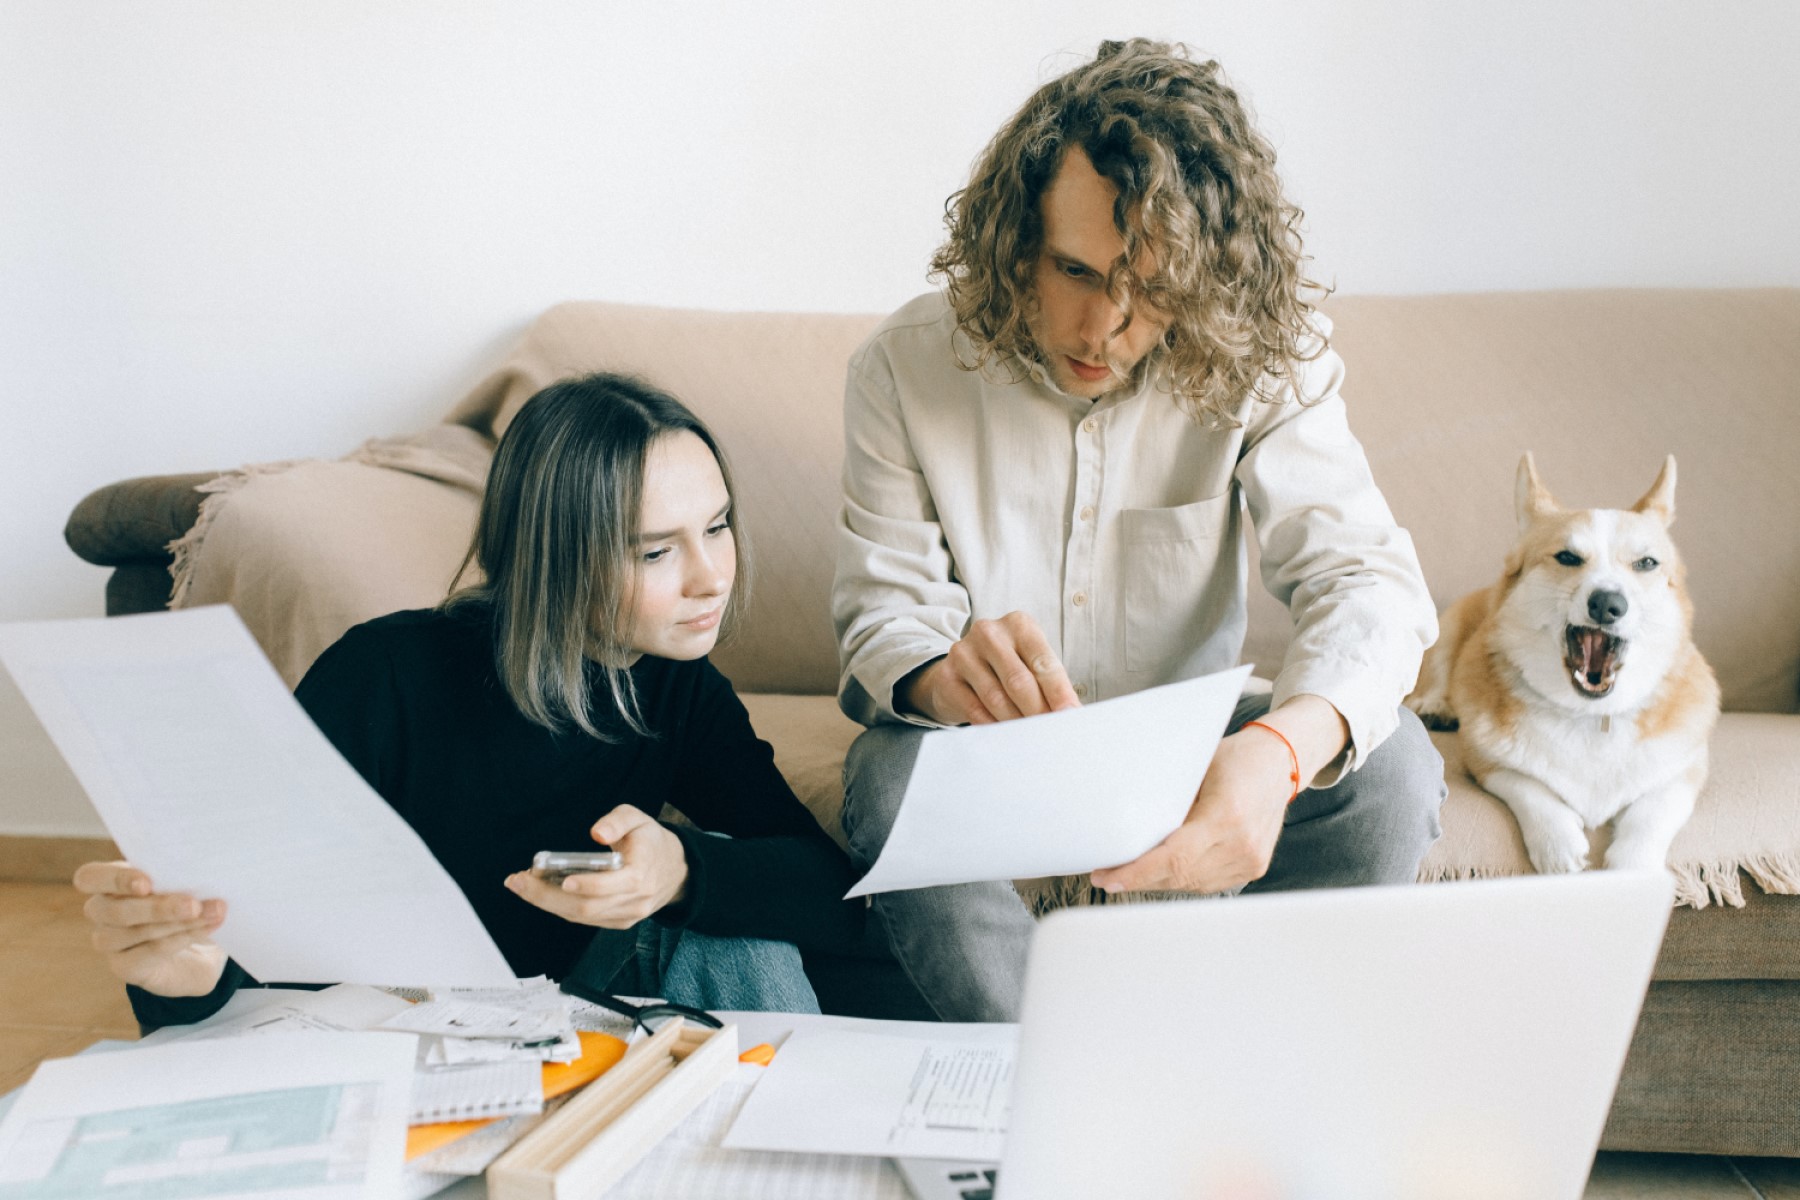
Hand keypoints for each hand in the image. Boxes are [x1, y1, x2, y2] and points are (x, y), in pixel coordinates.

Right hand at [72, 861, 228, 996]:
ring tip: (214, 912)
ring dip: (179, 923)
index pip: (89, 878)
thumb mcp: (183, 883)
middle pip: (114, 911)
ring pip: (135, 932)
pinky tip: (206, 929)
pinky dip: (181, 939)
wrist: (199, 949)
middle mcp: (101, 912)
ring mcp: (109, 942)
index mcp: (109, 882)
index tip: (147, 883)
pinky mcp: (125, 966)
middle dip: (158, 907)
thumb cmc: (186, 902)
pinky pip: (150, 952)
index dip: (114, 880)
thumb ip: (180, 874)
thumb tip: (205, 869)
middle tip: (193, 904)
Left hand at [504, 805, 688, 928]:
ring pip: (581, 915)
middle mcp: (634, 901)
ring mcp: (626, 915)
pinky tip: (539, 894)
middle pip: (587, 906)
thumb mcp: (638, 819)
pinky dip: (559, 907)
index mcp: (642, 874)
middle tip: (517, 881)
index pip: (612, 885)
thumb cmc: (650, 841)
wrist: (675, 870)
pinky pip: (584, 919)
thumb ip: (617, 821)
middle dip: (547, 896)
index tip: (563, 878)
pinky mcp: (618, 922)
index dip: (587, 885)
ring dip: (547, 903)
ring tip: (521, 885)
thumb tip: (597, 833)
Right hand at [901, 611, 1079, 724]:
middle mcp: (990, 633)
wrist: (959, 667)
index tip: (1071, 715)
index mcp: (1019, 625)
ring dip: (1016, 722)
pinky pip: (974, 709)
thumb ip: (1048, 682)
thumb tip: (1070, 714)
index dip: (1059, 692)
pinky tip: (1005, 736)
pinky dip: (993, 726)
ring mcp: (964, 653)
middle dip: (1038, 712)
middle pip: (1019, 681)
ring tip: (1031, 738)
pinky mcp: (947, 676)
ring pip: (996, 698)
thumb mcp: (1029, 662)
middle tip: (1051, 734)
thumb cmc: (1006, 666)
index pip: (1043, 662)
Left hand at [1090, 728, 1294, 894]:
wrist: (1280, 761)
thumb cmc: (1235, 758)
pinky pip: (1207, 882)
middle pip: (1178, 876)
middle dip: (1138, 879)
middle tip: (1106, 875)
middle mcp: (1242, 844)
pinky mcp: (1253, 867)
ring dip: (1157, 881)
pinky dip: (1182, 877)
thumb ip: (1167, 800)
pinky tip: (1162, 870)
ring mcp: (1250, 860)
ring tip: (1128, 872)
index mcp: (1226, 816)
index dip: (1137, 872)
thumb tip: (1125, 823)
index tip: (1108, 877)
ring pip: (1191, 884)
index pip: (1173, 858)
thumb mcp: (1195, 769)